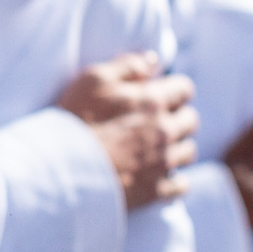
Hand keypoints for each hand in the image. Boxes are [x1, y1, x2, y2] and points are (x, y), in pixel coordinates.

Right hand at [55, 51, 198, 209]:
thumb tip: (153, 60)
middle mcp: (165, 131)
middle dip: (177, 117)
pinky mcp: (156, 191)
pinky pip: (181, 184)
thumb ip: (127, 65)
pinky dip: (173, 179)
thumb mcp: (93, 80)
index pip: (184, 89)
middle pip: (191, 120)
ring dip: (176, 147)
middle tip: (154, 122)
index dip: (173, 89)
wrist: (62, 169)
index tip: (160, 94)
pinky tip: (156, 175)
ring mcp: (163, 163)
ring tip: (153, 148)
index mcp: (153, 101)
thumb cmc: (74, 119)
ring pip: (189, 151)